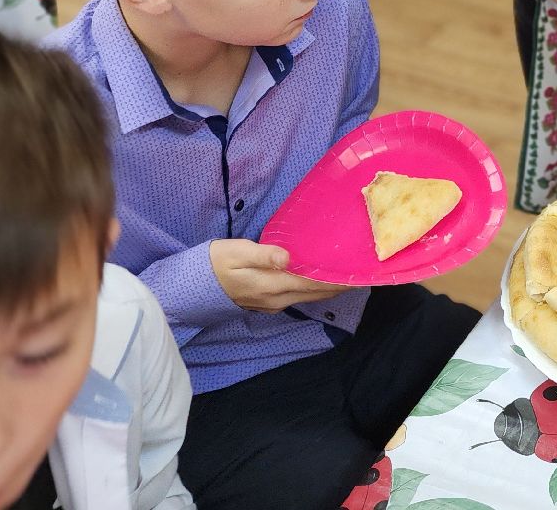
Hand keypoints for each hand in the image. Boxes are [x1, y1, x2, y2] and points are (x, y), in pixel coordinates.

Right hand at [210, 239, 349, 312]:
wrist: (196, 283)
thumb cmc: (217, 262)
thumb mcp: (237, 252)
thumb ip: (264, 254)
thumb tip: (287, 257)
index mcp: (271, 285)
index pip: (310, 284)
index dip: (334, 281)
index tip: (355, 275)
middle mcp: (275, 299)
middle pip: (314, 294)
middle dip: (337, 287)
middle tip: (360, 276)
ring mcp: (272, 304)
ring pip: (307, 298)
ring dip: (327, 290)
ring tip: (347, 279)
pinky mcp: (268, 303)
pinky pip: (298, 297)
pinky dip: (314, 290)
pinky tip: (321, 281)